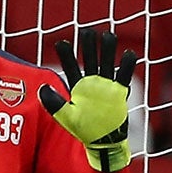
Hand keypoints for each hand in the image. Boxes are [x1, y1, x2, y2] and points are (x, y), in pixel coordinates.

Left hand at [40, 27, 136, 172]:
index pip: (71, 67)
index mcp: (78, 87)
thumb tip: (42, 88)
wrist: (103, 141)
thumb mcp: (66, 117)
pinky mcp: (119, 92)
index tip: (61, 43)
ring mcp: (106, 86)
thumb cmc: (84, 129)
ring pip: (107, 64)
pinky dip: (127, 66)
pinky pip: (123, 76)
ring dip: (107, 50)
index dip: (66, 55)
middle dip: (89, 46)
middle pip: (91, 60)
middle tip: (87, 31)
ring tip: (108, 35)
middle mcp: (92, 83)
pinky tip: (129, 53)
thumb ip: (54, 103)